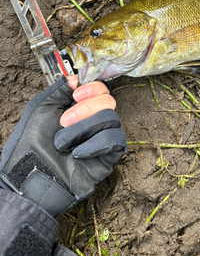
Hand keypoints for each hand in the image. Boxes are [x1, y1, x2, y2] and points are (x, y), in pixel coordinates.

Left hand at [0, 76, 126, 216]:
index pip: (101, 90)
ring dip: (85, 128)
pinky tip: (78, 151)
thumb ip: (60, 90)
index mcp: (79, 108)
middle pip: (109, 102)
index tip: (76, 95)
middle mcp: (92, 121)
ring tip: (64, 141)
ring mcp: (101, 139)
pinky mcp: (107, 157)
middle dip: (87, 108)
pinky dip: (97, 143)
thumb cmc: (30, 145)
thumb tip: (77, 78)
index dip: (93, 88)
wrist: (28, 177)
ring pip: (112, 119)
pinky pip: (116, 140)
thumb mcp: (41, 108)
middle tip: (64, 121)